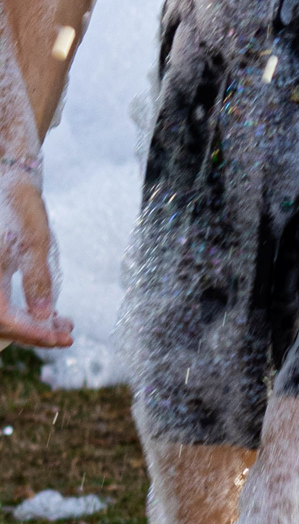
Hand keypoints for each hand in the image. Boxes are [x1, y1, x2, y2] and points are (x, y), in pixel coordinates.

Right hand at [0, 170, 69, 349]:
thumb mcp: (34, 243)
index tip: (59, 338)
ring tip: (64, 326)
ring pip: (2, 317)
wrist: (8, 184)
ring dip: (31, 325)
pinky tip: (50, 314)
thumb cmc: (19, 208)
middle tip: (67, 336)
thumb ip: (37, 280)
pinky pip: (3, 305)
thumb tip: (42, 316)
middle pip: (0, 324)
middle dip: (33, 333)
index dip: (30, 333)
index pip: (3, 319)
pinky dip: (25, 313)